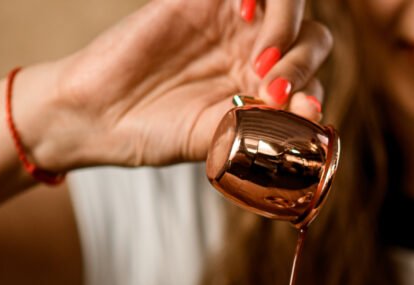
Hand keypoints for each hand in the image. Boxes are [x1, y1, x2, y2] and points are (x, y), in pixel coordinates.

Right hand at [23, 0, 332, 169]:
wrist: (99, 114)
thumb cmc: (156, 132)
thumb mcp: (218, 141)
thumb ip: (264, 128)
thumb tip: (311, 115)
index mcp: (267, 94)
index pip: (314, 84)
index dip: (314, 94)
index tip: (300, 111)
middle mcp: (258, 56)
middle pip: (311, 41)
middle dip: (301, 64)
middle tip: (271, 88)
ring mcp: (235, 26)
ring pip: (289, 7)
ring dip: (287, 27)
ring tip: (260, 59)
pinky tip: (245, 14)